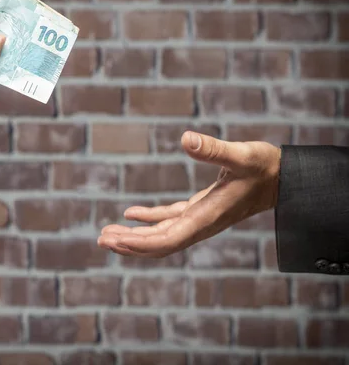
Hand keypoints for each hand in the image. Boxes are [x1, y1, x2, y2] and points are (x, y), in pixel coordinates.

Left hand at [98, 131, 280, 256]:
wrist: (283, 178)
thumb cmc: (265, 167)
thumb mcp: (240, 155)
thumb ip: (214, 149)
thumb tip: (186, 138)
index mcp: (206, 218)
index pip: (168, 240)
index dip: (140, 243)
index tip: (115, 241)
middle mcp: (201, 224)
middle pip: (160, 243)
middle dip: (130, 244)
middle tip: (100, 239)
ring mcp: (200, 219)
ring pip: (162, 234)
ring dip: (136, 236)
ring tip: (107, 234)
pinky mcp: (200, 209)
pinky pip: (170, 220)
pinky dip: (149, 220)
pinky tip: (129, 214)